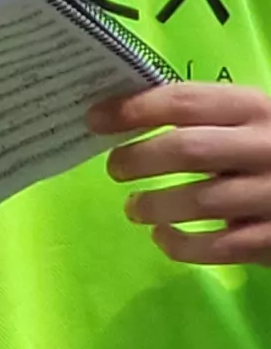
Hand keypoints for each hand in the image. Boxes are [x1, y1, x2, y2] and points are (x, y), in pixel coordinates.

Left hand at [97, 82, 270, 265]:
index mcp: (255, 108)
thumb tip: (118, 117)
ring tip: (135, 207)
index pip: (185, 101)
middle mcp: (266, 148)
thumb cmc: (270, 148)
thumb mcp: (248, 120)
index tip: (95, 120)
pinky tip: (163, 237)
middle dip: (138, 160)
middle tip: (116, 169)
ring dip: (154, 205)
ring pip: (200, 201)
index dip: (133, 109)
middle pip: (187, 151)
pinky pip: (218, 247)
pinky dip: (180, 245)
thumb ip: (202, 116)